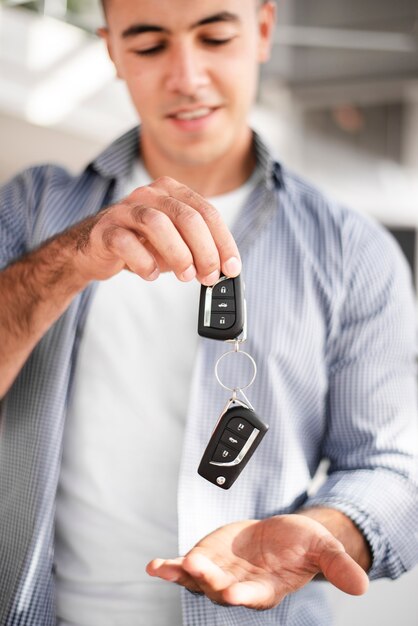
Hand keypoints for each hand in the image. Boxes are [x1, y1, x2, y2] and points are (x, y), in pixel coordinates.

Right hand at [70, 176, 240, 284]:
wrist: (93, 248)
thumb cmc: (140, 243)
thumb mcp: (175, 244)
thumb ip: (198, 251)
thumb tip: (222, 271)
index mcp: (172, 192)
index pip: (207, 213)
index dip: (223, 242)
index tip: (231, 268)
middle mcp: (150, 194)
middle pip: (186, 216)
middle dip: (204, 250)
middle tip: (209, 277)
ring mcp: (125, 210)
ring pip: (157, 223)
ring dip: (178, 254)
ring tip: (185, 276)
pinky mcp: (104, 230)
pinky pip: (126, 243)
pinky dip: (143, 262)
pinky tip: (151, 274)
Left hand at [146, 515, 368, 609]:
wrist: (281, 536)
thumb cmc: (301, 544)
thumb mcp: (321, 549)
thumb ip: (337, 566)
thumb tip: (362, 586)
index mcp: (269, 589)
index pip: (256, 597)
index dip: (245, 596)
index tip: (233, 594)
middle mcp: (240, 586)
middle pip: (221, 589)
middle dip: (208, 581)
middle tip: (197, 568)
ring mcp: (220, 574)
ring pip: (198, 580)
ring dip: (182, 574)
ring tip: (165, 566)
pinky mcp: (206, 560)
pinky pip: (185, 567)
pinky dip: (170, 567)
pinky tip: (155, 565)